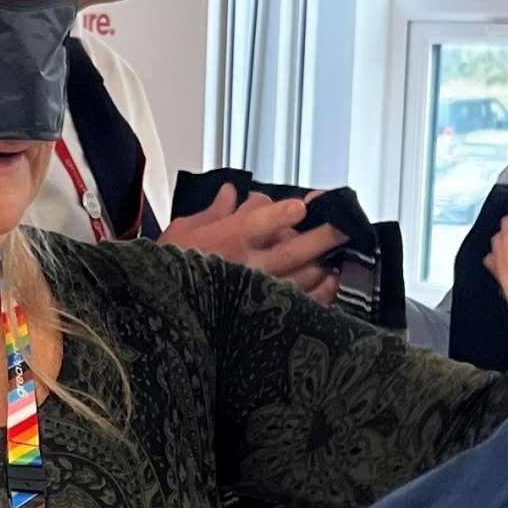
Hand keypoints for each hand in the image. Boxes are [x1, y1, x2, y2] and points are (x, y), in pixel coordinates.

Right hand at [165, 185, 345, 304]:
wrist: (161, 313)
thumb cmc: (170, 270)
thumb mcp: (183, 233)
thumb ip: (214, 211)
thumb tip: (234, 193)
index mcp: (227, 240)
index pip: (258, 221)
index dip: (281, 213)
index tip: (301, 205)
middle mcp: (248, 266)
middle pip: (293, 248)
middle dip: (323, 235)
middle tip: (345, 226)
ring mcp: (259, 292)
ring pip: (304, 275)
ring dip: (324, 263)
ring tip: (340, 253)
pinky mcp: (266, 314)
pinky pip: (302, 303)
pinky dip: (321, 292)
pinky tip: (331, 281)